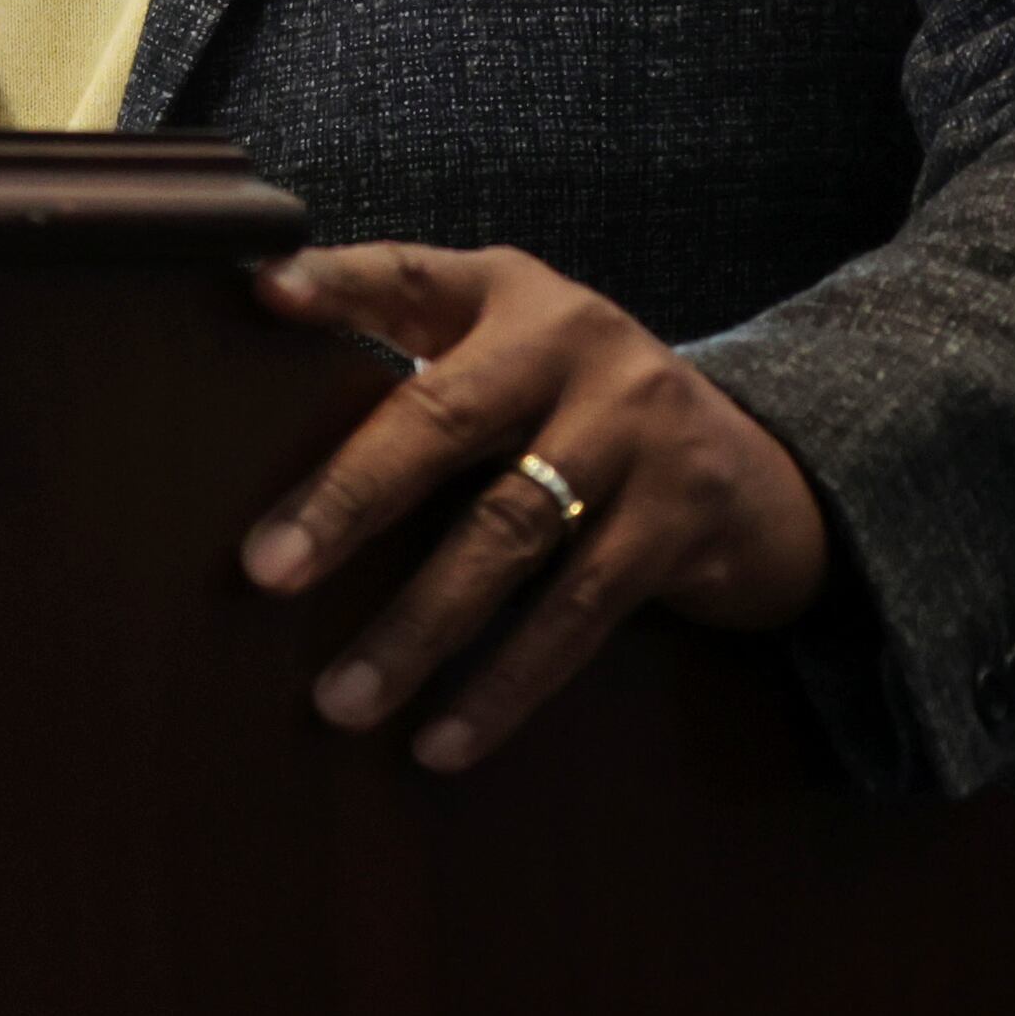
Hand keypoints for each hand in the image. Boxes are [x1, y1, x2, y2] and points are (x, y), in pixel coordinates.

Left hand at [238, 243, 828, 772]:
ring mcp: (635, 427)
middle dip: (350, 497)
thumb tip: (256, 437)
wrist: (758, 473)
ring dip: (418, 626)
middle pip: (446, 416)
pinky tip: (441, 741)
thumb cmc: (583, 422)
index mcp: (510, 295)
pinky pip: (576, 612)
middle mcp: (573, 341)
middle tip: (266, 572)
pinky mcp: (678, 516)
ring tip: (341, 700)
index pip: (411, 274)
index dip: (337, 283)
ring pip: (508, 531)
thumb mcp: (514, 365)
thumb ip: (421, 378)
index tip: (263, 294)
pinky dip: (504, 683)